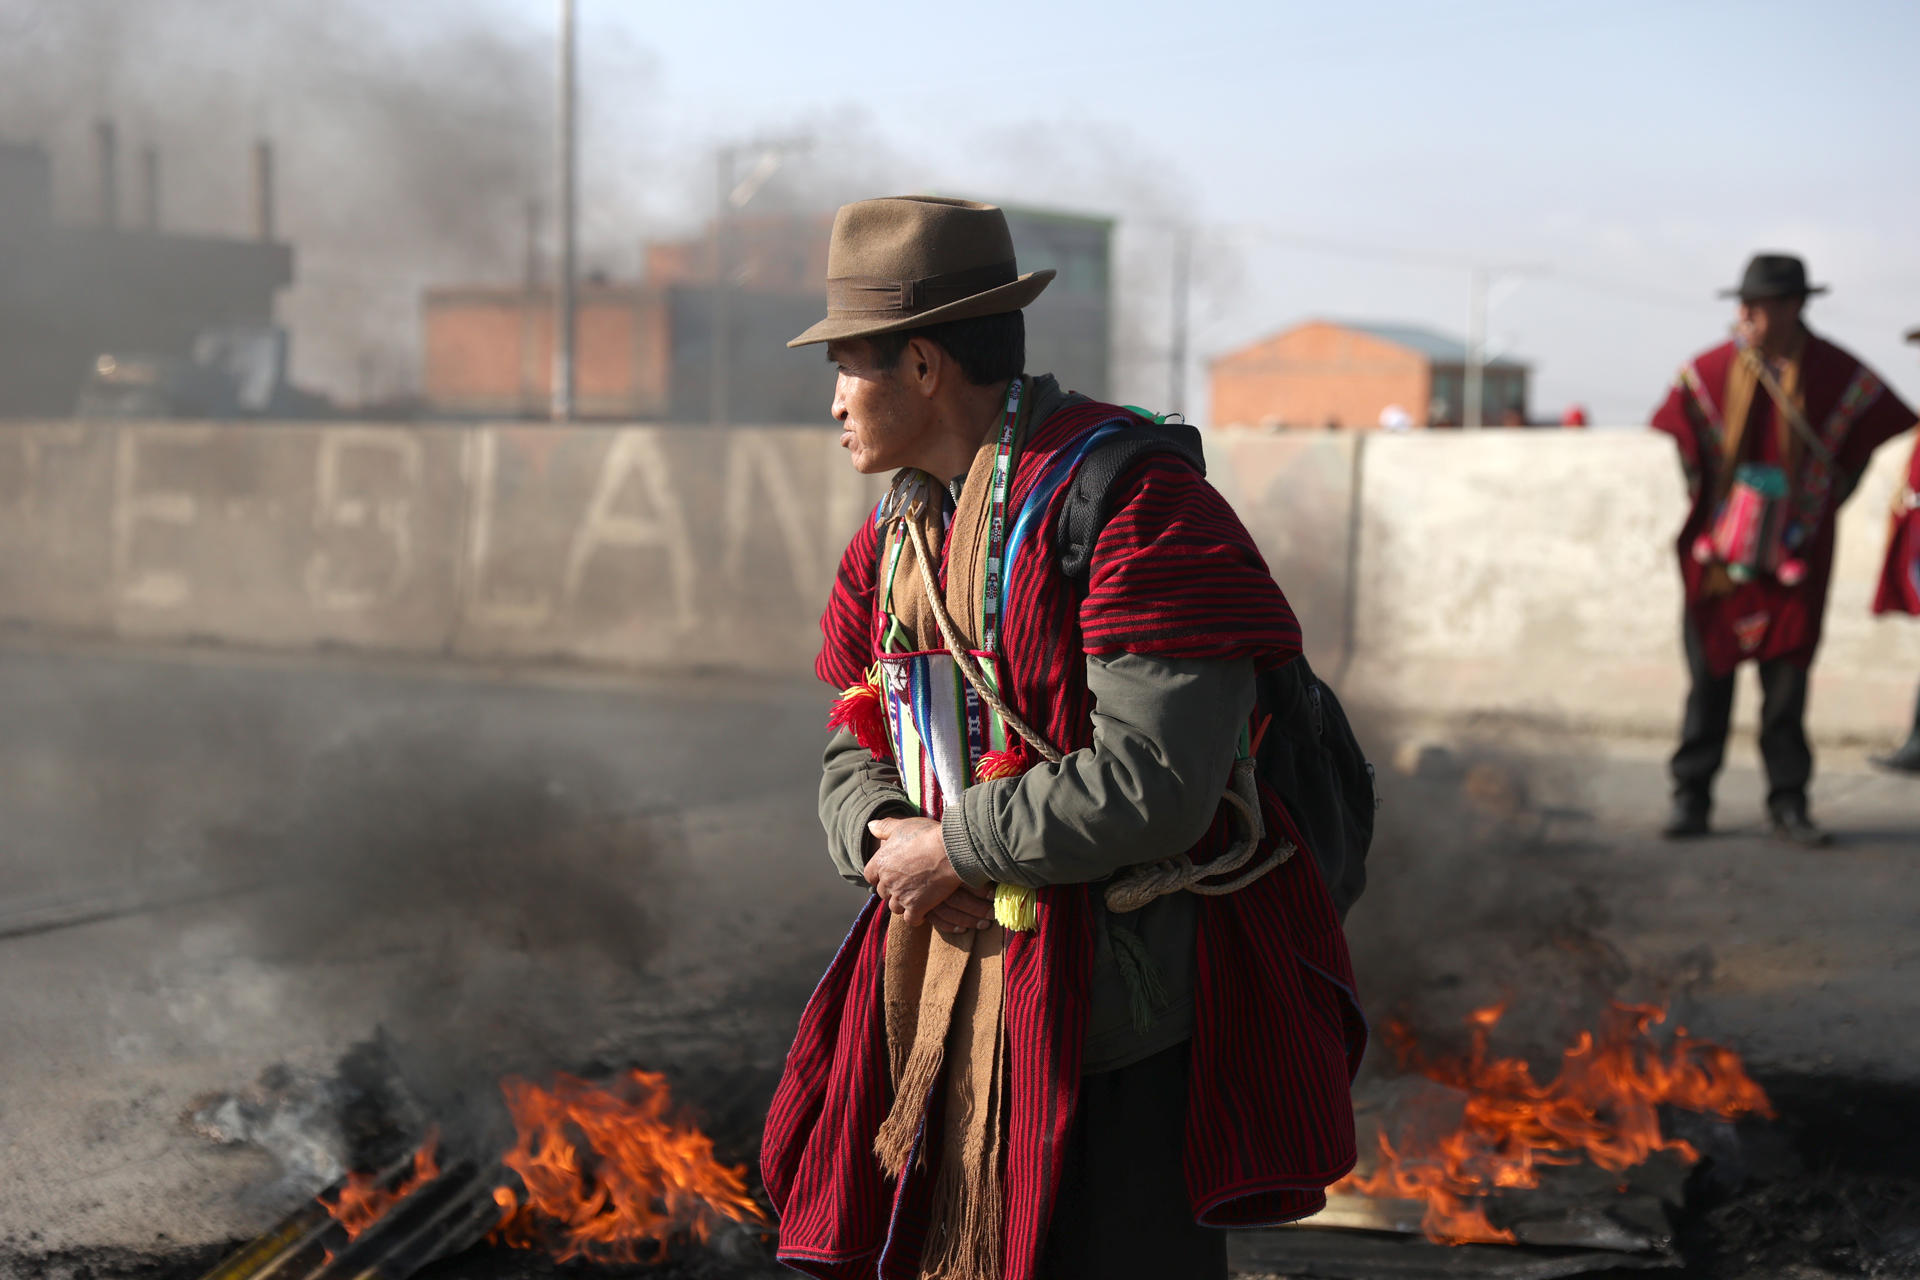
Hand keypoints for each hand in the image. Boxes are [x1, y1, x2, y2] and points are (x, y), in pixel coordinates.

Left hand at [864, 816, 995, 931]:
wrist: (950, 851)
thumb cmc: (927, 835)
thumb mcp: (903, 826)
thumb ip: (884, 828)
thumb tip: (869, 826)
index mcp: (880, 862)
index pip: (870, 876)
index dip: (880, 876)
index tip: (891, 875)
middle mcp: (887, 881)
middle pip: (883, 893)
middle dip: (893, 890)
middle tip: (907, 885)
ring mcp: (901, 896)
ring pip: (895, 907)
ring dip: (903, 904)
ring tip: (916, 898)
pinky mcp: (916, 908)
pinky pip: (911, 920)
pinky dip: (916, 917)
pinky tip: (925, 911)